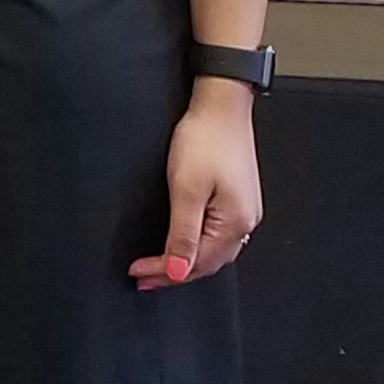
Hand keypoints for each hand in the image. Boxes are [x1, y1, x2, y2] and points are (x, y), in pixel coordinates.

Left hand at [130, 84, 260, 289]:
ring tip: (160, 269)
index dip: (164, 272)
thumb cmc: (204, 140)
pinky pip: (218, 235)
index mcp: (234, 224)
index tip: (138, 273)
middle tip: (143, 278)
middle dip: (174, 273)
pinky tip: (184, 245)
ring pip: (214, 251)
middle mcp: (245, 222)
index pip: (195, 263)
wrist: (221, 105)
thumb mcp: (186, 190)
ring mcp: (244, 210)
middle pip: (207, 262)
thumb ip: (182, 233)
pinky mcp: (238, 199)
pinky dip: (198, 246)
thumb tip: (179, 272)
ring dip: (185, 262)